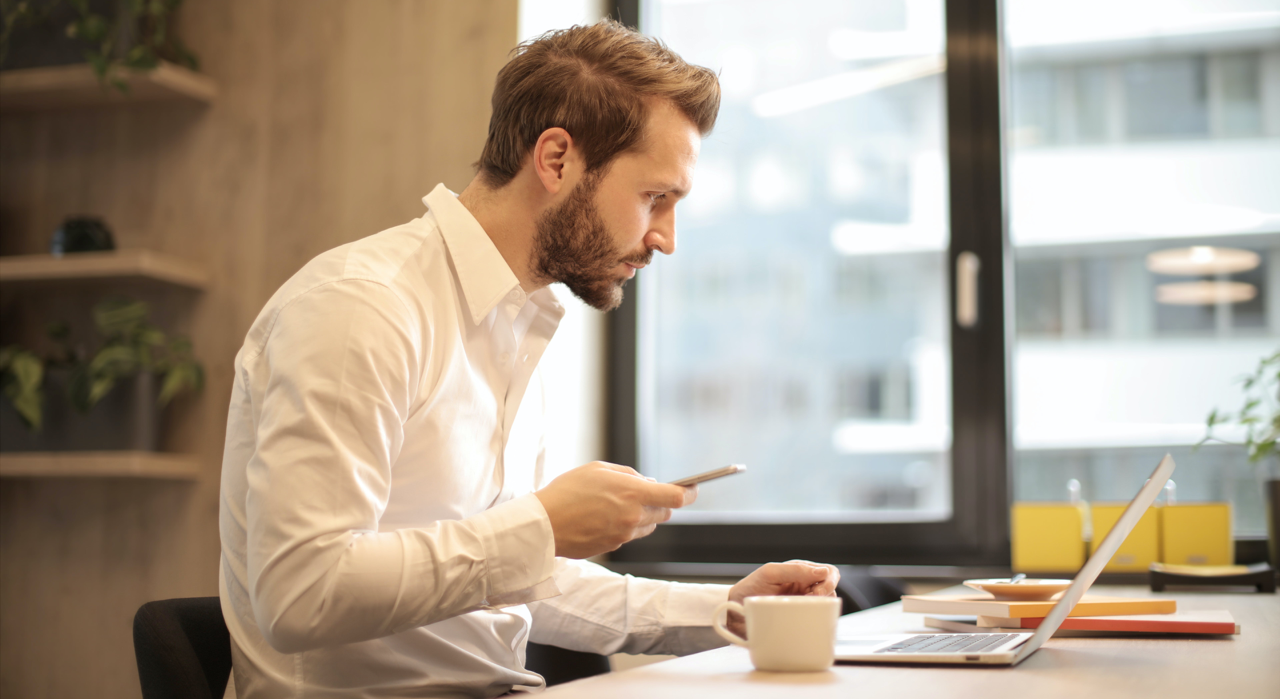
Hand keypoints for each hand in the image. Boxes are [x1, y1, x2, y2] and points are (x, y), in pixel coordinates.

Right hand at [534, 462, 696, 558]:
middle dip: (660, 502)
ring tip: (616, 505)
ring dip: (642, 516)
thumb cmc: (567, 491)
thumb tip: (647, 482)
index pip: (676, 497)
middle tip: (643, 493)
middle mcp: (633, 517)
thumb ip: (628, 475)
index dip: (690, 493)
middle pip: (664, 513)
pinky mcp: (614, 547)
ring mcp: (624, 535)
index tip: (693, 488)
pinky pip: (629, 535)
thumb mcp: (599, 469)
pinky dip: (624, 526)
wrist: (543, 524)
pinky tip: (603, 518)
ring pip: (648, 526)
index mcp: (633, 494)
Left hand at [725, 561, 840, 638]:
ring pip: (826, 605)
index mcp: (800, 572)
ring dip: (821, 607)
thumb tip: (823, 572)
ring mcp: (803, 604)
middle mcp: (805, 587)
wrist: (734, 611)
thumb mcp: (770, 573)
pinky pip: (816, 620)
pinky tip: (806, 621)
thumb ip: (795, 570)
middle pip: (831, 589)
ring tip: (804, 609)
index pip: (828, 572)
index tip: (817, 590)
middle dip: (827, 594)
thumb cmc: (750, 588)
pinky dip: (816, 620)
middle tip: (812, 599)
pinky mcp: (800, 619)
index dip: (829, 580)